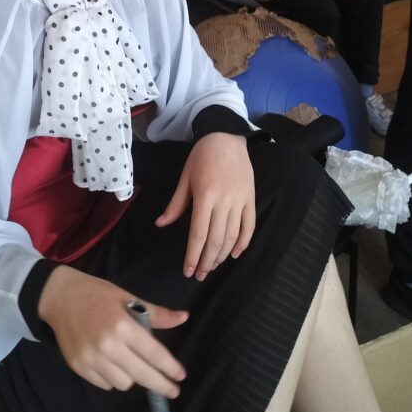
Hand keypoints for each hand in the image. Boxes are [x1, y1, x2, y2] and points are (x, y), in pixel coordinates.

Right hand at [38, 266, 187, 394]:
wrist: (60, 297)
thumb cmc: (97, 294)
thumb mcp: (127, 297)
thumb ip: (156, 313)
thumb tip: (184, 317)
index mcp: (122, 325)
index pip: (153, 353)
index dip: (169, 367)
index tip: (180, 376)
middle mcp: (107, 346)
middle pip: (141, 375)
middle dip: (160, 385)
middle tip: (173, 391)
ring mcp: (91, 359)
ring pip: (123, 383)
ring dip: (133, 377)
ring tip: (132, 363)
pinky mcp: (78, 367)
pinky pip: (105, 384)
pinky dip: (113, 378)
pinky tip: (113, 363)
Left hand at [155, 133, 255, 280]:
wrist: (226, 136)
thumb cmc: (201, 156)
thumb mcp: (185, 178)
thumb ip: (175, 204)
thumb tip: (160, 224)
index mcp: (205, 196)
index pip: (198, 234)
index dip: (193, 256)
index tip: (188, 271)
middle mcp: (224, 201)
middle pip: (216, 240)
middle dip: (207, 261)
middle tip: (199, 275)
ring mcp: (240, 200)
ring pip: (232, 236)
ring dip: (222, 255)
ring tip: (212, 266)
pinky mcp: (251, 198)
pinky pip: (249, 226)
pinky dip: (243, 243)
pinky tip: (234, 254)